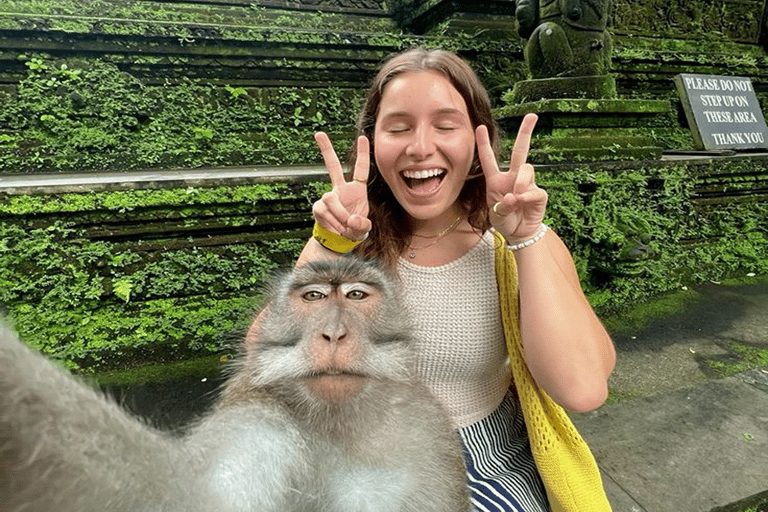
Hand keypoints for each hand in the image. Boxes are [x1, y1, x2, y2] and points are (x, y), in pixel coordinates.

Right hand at [312, 132, 371, 240]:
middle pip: (333, 166)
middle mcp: (341, 189)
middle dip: (326, 149)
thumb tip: (351, 220)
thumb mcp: (364, 228)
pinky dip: (332, 223)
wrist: (338, 241)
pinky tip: (337, 229)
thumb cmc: (354, 230)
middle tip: (319, 133)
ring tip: (345, 228)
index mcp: (357, 190)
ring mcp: (328, 197)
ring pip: (330, 199)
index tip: (363, 137)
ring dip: (339, 215)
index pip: (361, 169)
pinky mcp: (318, 207)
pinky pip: (324, 212)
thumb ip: (362, 225)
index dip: (362, 154)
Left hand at [477, 113, 547, 243]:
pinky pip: (535, 190)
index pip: (489, 159)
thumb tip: (513, 196)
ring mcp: (527, 184)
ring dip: (520, 182)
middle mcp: (512, 178)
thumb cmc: (505, 220)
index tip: (480, 127)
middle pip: (519, 151)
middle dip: (525, 132)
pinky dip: (527, 196)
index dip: (484, 144)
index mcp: (496, 180)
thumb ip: (501, 206)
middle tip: (532, 115)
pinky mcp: (539, 194)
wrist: (519, 234)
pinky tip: (521, 202)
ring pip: (526, 170)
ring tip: (515, 198)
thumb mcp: (495, 215)